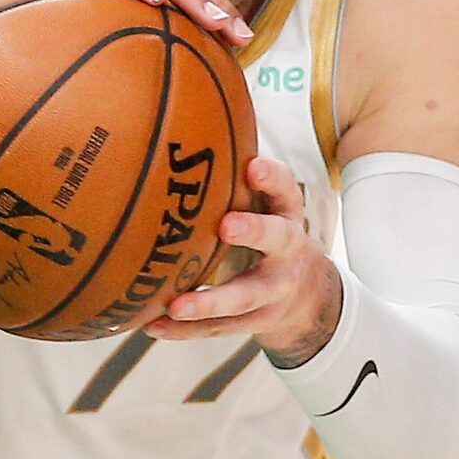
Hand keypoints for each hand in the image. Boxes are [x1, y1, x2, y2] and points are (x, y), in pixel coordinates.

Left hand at [152, 156, 338, 363]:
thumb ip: (236, 176)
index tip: (253, 166)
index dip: (273, 178)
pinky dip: (185, 330)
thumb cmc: (267, 232)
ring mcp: (273, 292)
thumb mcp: (265, 204)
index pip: (286, 191)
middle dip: (254, 231)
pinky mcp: (255, 322)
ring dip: (210, 302)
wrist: (305, 294)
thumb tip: (179, 127)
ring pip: (244, 298)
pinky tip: (152, 325)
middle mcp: (287, 252)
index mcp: (287, 216)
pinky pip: (219, 329)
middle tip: (226, 226)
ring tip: (176, 305)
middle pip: (278, 240)